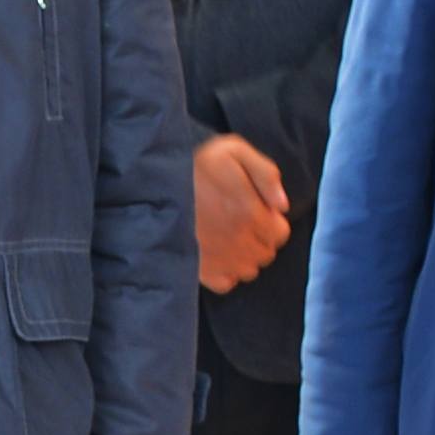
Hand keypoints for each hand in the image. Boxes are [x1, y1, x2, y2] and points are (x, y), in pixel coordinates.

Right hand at [190, 131, 293, 292]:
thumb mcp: (234, 151)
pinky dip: (225, 272)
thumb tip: (282, 205)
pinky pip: (227, 283)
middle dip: (259, 239)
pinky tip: (216, 254)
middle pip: (266, 253)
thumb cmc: (194, 164)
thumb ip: (266, 174)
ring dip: (244, 256)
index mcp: (250, 212)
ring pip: (249, 270)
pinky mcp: (201, 271)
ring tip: (227, 238)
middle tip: (240, 222)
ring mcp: (220, 260)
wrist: (153, 181)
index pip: (280, 233)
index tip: (257, 212)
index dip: (271, 221)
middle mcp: (239, 241)